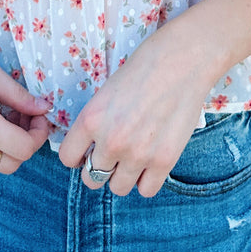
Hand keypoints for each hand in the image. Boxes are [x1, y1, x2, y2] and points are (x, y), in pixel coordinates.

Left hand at [57, 23, 214, 196]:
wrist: (182, 61)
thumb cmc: (145, 67)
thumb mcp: (107, 91)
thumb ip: (97, 122)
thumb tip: (93, 148)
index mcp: (91, 119)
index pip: (68, 158)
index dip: (78, 155)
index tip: (88, 150)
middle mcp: (111, 141)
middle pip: (91, 179)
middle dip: (100, 168)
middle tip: (114, 154)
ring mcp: (138, 154)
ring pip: (118, 188)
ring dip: (124, 175)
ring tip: (135, 156)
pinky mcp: (164, 161)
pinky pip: (146, 190)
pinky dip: (148, 179)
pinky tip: (152, 161)